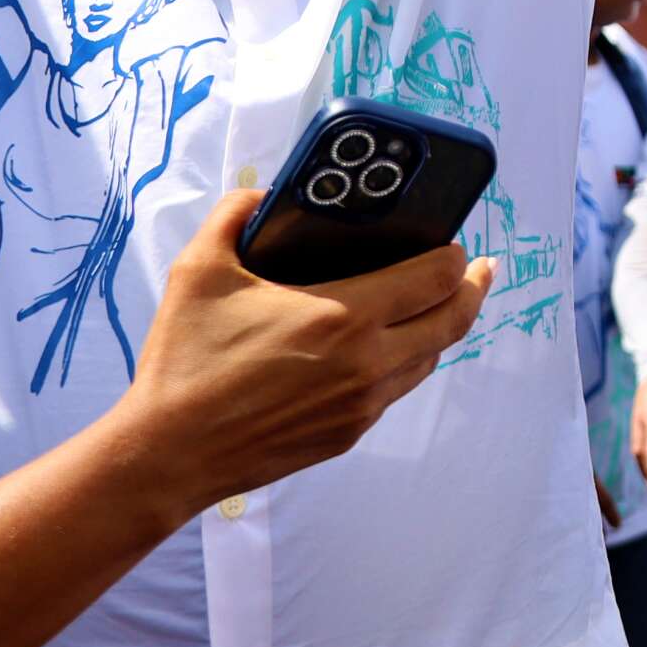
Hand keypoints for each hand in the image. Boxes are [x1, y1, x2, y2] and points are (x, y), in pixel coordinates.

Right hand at [107, 191, 492, 511]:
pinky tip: (392, 348)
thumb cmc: (185, 362)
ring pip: (429, 360)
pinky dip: (408, 362)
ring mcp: (361, 405)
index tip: (454, 241)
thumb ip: (233, 215)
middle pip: (453, 321)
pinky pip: (396, 391)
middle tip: (479, 268)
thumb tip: (258, 193)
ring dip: (444, 328)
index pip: (436, 278)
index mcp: (345, 316)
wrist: (167, 454)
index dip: (454, 255)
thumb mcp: (200, 270)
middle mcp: (367, 364)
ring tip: (441, 304)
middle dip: (473, 288)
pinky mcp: (346, 435)